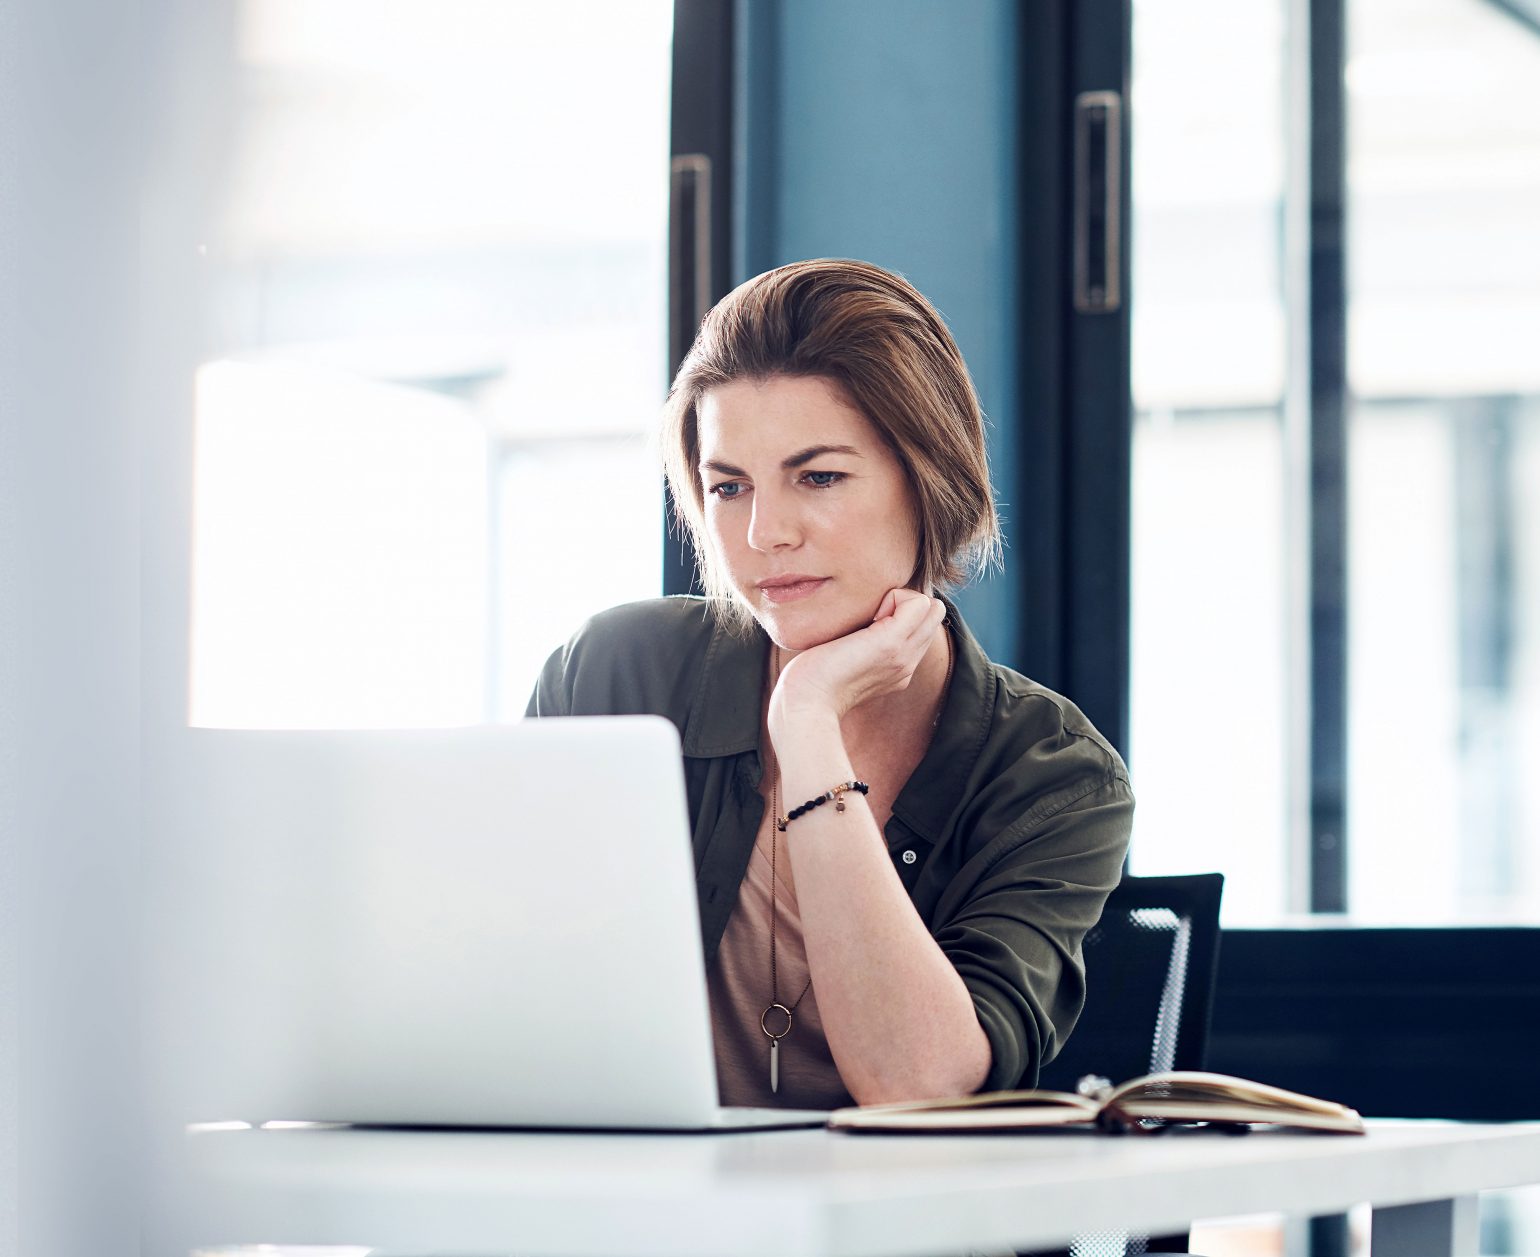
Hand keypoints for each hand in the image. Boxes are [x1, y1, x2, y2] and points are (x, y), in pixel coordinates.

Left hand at [768, 589, 946, 733]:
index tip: (866, 623)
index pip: (921, 627)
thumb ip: (856, 647)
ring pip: (932, 606)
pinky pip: (917, 602)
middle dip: (905, 602)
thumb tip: (854, 624)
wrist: (806, 704)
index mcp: (897, 669)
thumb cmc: (810, 682)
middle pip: (933, 615)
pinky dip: (894, 596)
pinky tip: (869, 616)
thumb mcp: (840, 662)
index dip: (900, 612)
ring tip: (871, 616)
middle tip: (871, 615)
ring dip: (901, 599)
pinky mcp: (891, 642)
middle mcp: (907, 663)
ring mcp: (903, 654)